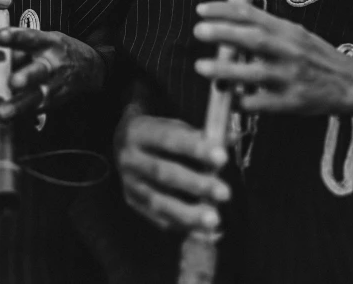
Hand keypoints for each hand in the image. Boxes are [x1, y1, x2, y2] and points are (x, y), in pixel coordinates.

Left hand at [0, 28, 106, 119]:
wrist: (90, 68)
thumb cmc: (59, 51)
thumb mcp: (44, 40)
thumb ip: (17, 47)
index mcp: (49, 43)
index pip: (31, 38)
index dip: (15, 37)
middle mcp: (52, 64)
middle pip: (38, 71)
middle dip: (25, 77)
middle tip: (13, 82)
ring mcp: (54, 85)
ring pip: (36, 96)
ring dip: (18, 105)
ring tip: (2, 112)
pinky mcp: (52, 102)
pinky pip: (30, 110)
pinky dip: (12, 117)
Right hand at [114, 110, 229, 231]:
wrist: (123, 143)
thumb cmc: (158, 133)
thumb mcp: (173, 124)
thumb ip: (199, 133)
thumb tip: (229, 139)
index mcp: (140, 131)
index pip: (169, 139)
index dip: (195, 148)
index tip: (222, 158)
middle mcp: (130, 158)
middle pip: (163, 173)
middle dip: (195, 184)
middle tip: (224, 192)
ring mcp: (129, 182)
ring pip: (157, 201)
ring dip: (188, 213)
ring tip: (214, 219)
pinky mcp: (132, 201)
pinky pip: (156, 218)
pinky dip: (180, 224)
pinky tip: (200, 229)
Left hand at [194, 2, 352, 115]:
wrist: (352, 85)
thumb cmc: (316, 57)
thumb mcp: (296, 34)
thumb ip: (267, 28)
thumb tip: (229, 20)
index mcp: (288, 30)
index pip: (252, 13)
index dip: (224, 10)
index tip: (201, 10)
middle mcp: (289, 51)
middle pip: (254, 39)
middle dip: (224, 33)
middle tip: (198, 31)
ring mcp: (291, 77)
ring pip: (255, 73)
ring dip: (226, 69)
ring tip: (201, 66)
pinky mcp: (292, 103)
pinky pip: (261, 103)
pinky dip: (240, 101)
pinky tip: (225, 98)